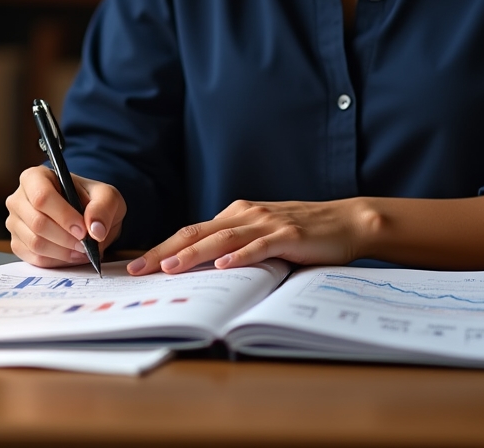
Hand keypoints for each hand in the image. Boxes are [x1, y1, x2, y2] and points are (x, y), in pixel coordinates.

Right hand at [6, 166, 125, 267]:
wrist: (86, 215)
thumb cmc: (92, 200)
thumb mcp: (107, 196)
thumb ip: (103, 208)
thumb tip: (95, 229)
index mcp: (36, 177)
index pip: (42, 197)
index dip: (63, 216)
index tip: (83, 230)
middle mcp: (19, 198)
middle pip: (37, 222)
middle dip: (65, 238)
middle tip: (86, 245)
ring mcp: (15, 222)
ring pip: (35, 243)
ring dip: (63, 252)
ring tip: (82, 251)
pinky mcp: (18, 244)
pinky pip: (34, 258)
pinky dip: (56, 261)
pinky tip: (71, 255)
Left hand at [126, 198, 376, 275]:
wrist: (345, 221)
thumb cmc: (303, 232)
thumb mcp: (262, 235)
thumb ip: (236, 244)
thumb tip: (202, 267)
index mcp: (237, 214)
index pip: (191, 231)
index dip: (163, 246)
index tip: (138, 264)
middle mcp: (246, 214)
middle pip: (197, 232)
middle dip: (165, 251)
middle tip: (139, 269)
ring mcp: (267, 223)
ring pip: (222, 238)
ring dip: (193, 253)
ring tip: (170, 267)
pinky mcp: (288, 236)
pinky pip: (259, 246)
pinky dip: (240, 256)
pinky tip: (224, 266)